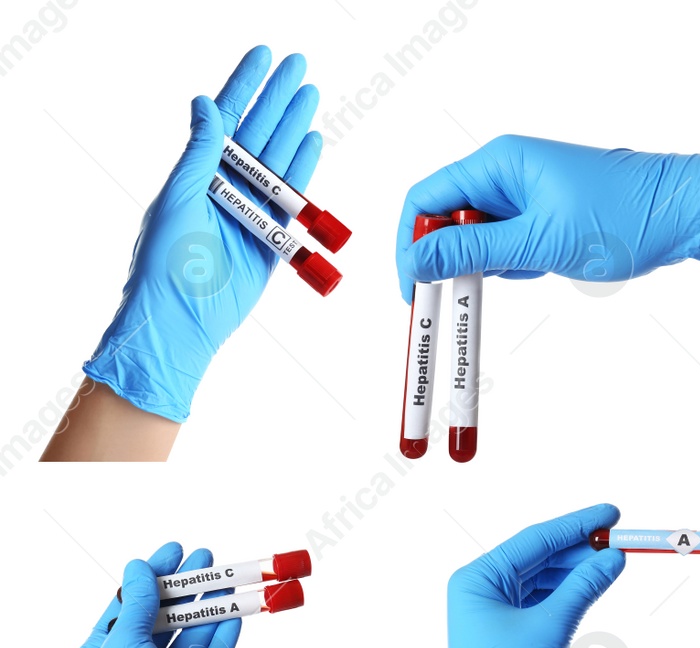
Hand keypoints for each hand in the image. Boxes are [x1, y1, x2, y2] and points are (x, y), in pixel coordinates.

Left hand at [83, 46, 322, 421]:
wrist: (183, 321)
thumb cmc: (167, 263)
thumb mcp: (178, 197)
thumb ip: (199, 152)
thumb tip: (205, 105)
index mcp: (197, 172)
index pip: (224, 118)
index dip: (243, 85)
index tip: (262, 55)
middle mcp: (224, 187)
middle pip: (258, 132)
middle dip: (278, 97)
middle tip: (299, 64)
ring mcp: (249, 211)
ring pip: (279, 160)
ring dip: (295, 125)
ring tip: (311, 93)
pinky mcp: (271, 239)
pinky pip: (292, 199)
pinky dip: (305, 171)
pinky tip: (313, 142)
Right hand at [393, 137, 699, 300]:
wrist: (686, 213)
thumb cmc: (622, 217)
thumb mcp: (539, 243)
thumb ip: (474, 251)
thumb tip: (417, 260)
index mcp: (498, 162)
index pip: (426, 197)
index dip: (410, 243)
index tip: (409, 288)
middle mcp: (508, 171)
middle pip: (449, 216)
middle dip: (448, 260)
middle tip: (448, 302)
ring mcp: (529, 192)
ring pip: (481, 234)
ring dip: (489, 264)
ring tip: (529, 271)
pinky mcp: (549, 213)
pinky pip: (512, 241)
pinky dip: (519, 262)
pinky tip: (549, 267)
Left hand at [403, 504, 626, 647]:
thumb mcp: (551, 630)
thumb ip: (583, 588)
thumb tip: (612, 557)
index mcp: (478, 580)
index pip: (536, 539)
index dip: (577, 524)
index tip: (613, 514)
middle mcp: (482, 591)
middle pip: (540, 556)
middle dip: (581, 549)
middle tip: (621, 541)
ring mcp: (495, 614)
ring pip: (545, 579)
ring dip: (578, 572)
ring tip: (614, 563)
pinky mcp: (511, 635)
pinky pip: (545, 602)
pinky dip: (570, 595)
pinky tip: (594, 587)